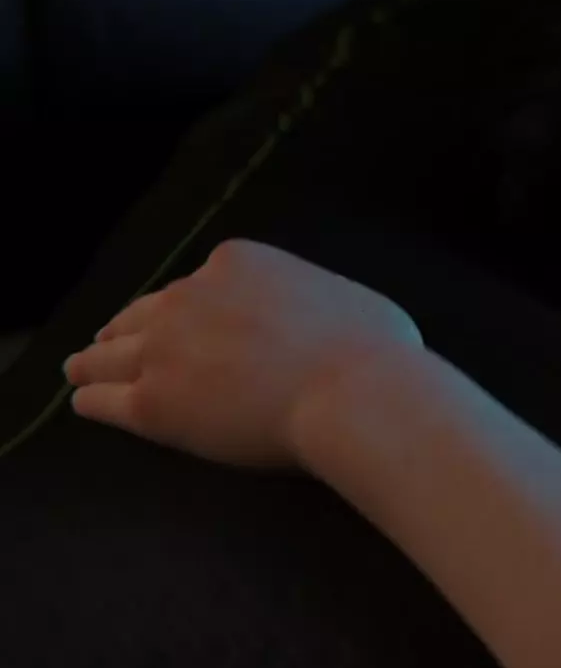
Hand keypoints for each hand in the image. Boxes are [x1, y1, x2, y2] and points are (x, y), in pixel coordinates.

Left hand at [64, 238, 423, 469]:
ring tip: (80, 369)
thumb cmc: (373, 348)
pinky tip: (85, 401)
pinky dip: (91, 398)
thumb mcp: (341, 294)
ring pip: (108, 354)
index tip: (191, 327)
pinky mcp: (153, 403)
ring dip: (93, 360)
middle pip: (143, 314)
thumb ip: (307, 298)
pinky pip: (102, 400)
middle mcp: (188, 297)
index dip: (189, 309)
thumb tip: (320, 319)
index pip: (194, 285)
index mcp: (234, 264)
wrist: (357, 393)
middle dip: (129, 329)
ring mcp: (164, 351)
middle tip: (113, 343)